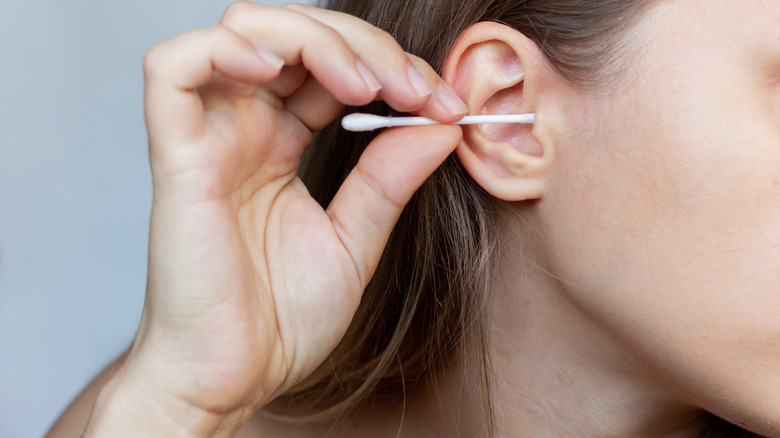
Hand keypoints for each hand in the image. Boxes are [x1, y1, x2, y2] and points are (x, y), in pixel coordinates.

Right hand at [90, 3, 464, 434]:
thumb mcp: (356, 240)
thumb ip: (390, 178)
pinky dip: (227, 49)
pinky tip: (278, 68)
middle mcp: (244, 130)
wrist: (233, 379)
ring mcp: (209, 138)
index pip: (330, 67)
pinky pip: (175, 69)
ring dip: (312, 37)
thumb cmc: (282, 320)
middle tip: (413, 86)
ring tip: (362, 81)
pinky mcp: (176, 156)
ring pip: (243, 30)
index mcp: (280, 145)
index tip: (441, 101)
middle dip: (363, 44)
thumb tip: (439, 122)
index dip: (388, 66)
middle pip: (294, 35)